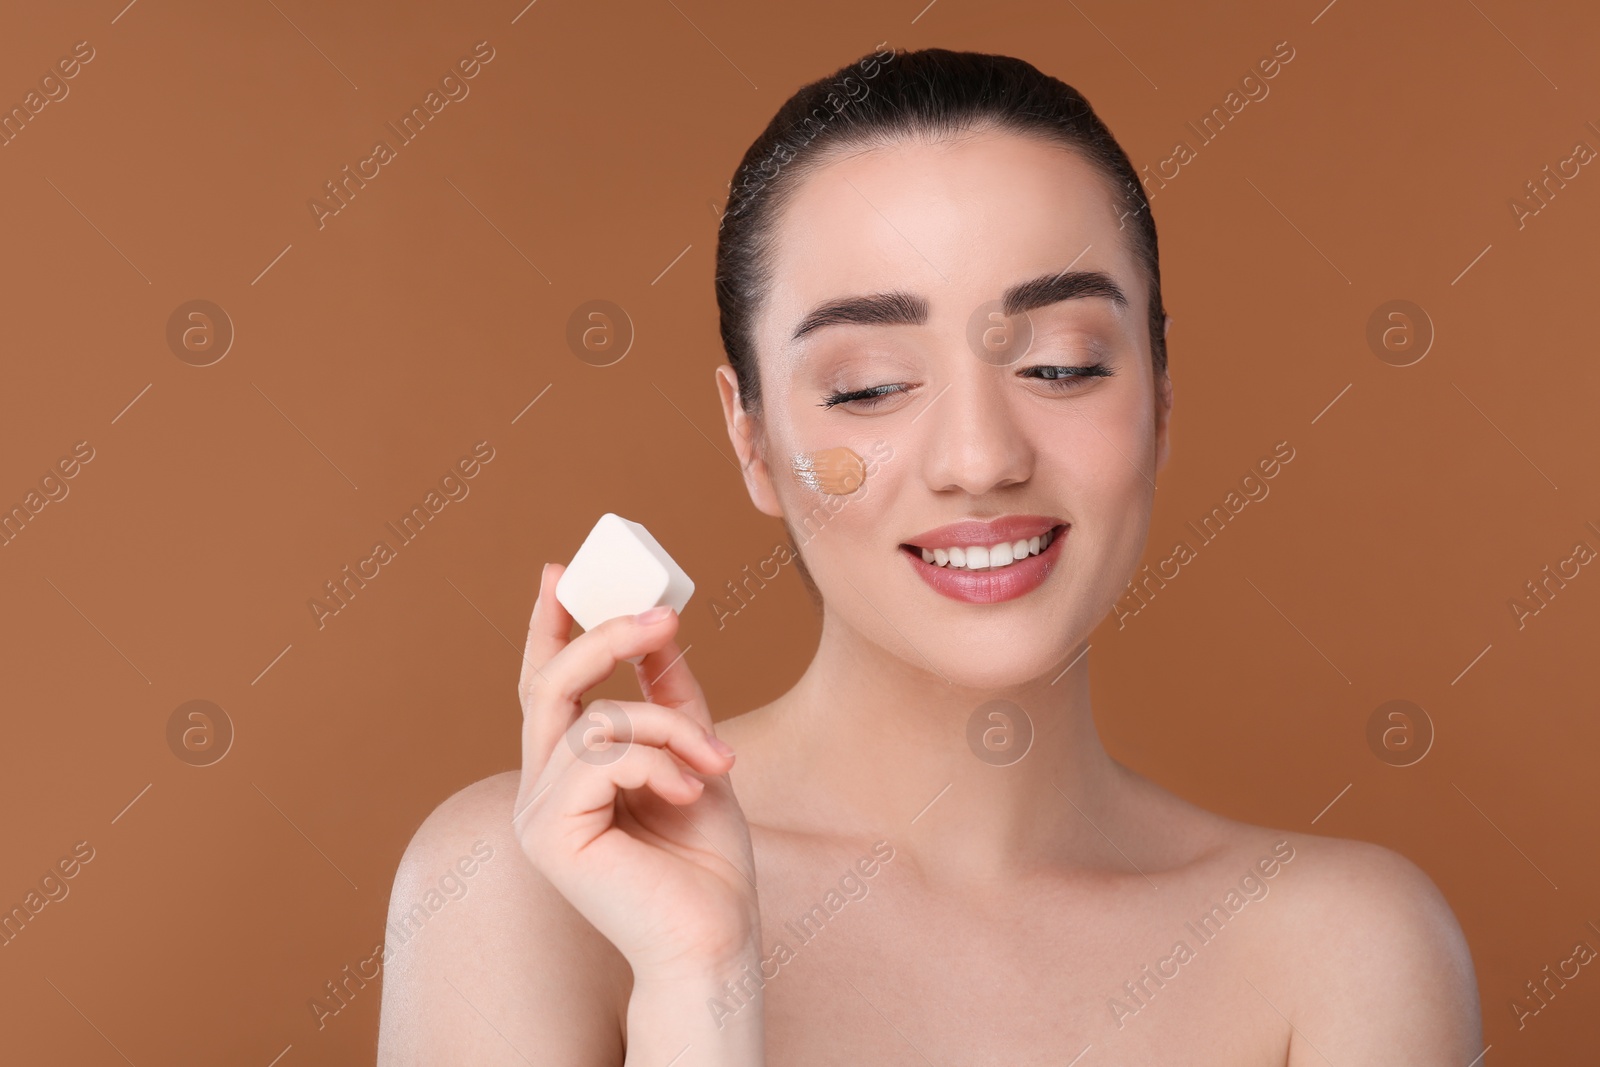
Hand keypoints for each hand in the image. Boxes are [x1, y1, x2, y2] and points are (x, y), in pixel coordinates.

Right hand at [511, 562, 760, 982]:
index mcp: (568, 771)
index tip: (561, 572)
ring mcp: (539, 813)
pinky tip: (690, 790)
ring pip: (595, 719)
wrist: (716, 935)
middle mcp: (540, 789)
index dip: (550, 627)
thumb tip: (658, 630)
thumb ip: (667, 697)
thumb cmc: (705, 859)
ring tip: (714, 762)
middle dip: (605, 637)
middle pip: (551, 686)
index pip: (546, 686)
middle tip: (661, 615)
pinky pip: (602, 756)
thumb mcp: (693, 753)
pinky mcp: (550, 834)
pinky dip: (659, 761)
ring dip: (669, 728)